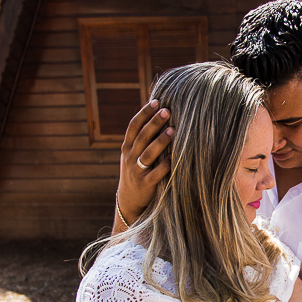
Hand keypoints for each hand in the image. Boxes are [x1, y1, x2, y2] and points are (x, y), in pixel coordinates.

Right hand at [118, 100, 173, 224]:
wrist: (129, 199)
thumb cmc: (136, 170)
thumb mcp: (133, 153)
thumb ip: (142, 137)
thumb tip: (159, 113)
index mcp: (126, 147)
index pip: (133, 126)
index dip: (144, 113)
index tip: (156, 102)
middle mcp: (129, 157)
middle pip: (142, 137)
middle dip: (154, 123)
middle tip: (167, 110)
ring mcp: (136, 171)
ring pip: (148, 154)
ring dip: (160, 141)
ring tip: (173, 130)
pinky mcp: (145, 184)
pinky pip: (156, 173)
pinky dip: (165, 165)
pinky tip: (174, 157)